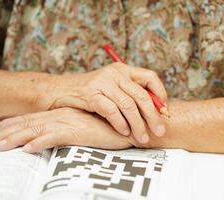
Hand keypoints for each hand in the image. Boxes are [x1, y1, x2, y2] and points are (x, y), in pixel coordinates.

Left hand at [0, 108, 132, 152]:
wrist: (127, 126)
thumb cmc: (107, 126)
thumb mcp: (86, 125)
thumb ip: (71, 125)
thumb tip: (58, 131)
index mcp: (64, 113)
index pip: (35, 118)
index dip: (17, 123)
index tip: (1, 129)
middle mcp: (64, 115)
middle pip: (31, 122)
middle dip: (9, 131)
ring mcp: (70, 122)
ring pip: (38, 129)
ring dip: (17, 137)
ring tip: (0, 145)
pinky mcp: (79, 131)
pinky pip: (55, 137)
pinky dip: (40, 142)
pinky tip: (28, 149)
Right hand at [46, 63, 166, 143]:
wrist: (59, 90)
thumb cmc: (90, 93)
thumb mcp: (112, 88)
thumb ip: (130, 94)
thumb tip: (157, 110)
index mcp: (123, 69)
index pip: (150, 76)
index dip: (161, 93)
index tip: (164, 111)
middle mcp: (115, 73)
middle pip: (142, 95)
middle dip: (153, 115)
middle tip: (160, 130)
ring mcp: (102, 83)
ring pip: (128, 105)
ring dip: (138, 124)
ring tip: (142, 138)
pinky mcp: (91, 94)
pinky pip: (112, 111)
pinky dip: (120, 123)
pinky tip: (125, 132)